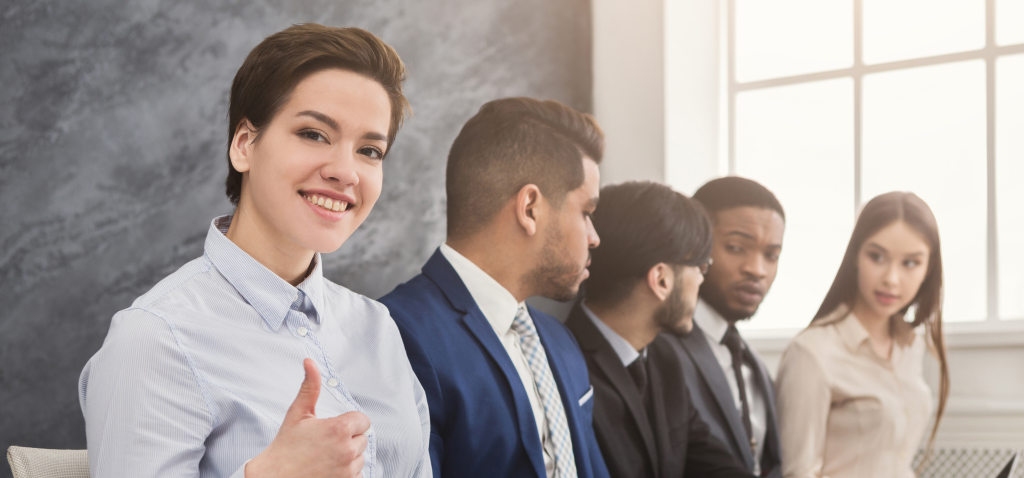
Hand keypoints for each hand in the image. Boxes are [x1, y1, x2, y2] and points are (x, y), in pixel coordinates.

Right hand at [246, 359, 370, 477]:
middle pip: (363, 438)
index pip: (363, 420)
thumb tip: (310, 362)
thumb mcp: (297, 413)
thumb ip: (309, 387)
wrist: (275, 477)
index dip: (349, 423)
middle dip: (348, 439)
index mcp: (339, 429)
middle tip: (326, 442)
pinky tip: (330, 468)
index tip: (334, 428)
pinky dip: (347, 472)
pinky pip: (358, 473)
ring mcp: (348, 470)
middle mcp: (347, 450)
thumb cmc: (286, 447)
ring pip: (360, 456)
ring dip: (348, 456)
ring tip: (326, 456)